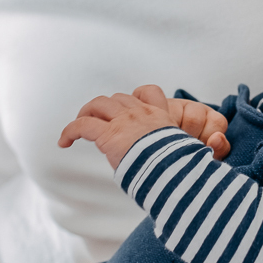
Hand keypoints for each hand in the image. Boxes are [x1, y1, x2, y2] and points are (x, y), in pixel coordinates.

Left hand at [59, 85, 229, 168]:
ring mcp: (124, 121)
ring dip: (87, 113)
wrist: (174, 169)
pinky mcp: (108, 134)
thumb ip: (184, 153)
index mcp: (160, 117)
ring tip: (78, 127)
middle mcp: (142, 113)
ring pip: (99, 105)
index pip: (149, 93)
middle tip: (99, 121)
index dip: (137, 99)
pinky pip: (82, 125)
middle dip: (108, 108)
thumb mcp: (188, 156)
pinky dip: (70, 131)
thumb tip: (199, 166)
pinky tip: (63, 142)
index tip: (130, 111)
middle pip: (119, 98)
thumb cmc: (182, 168)